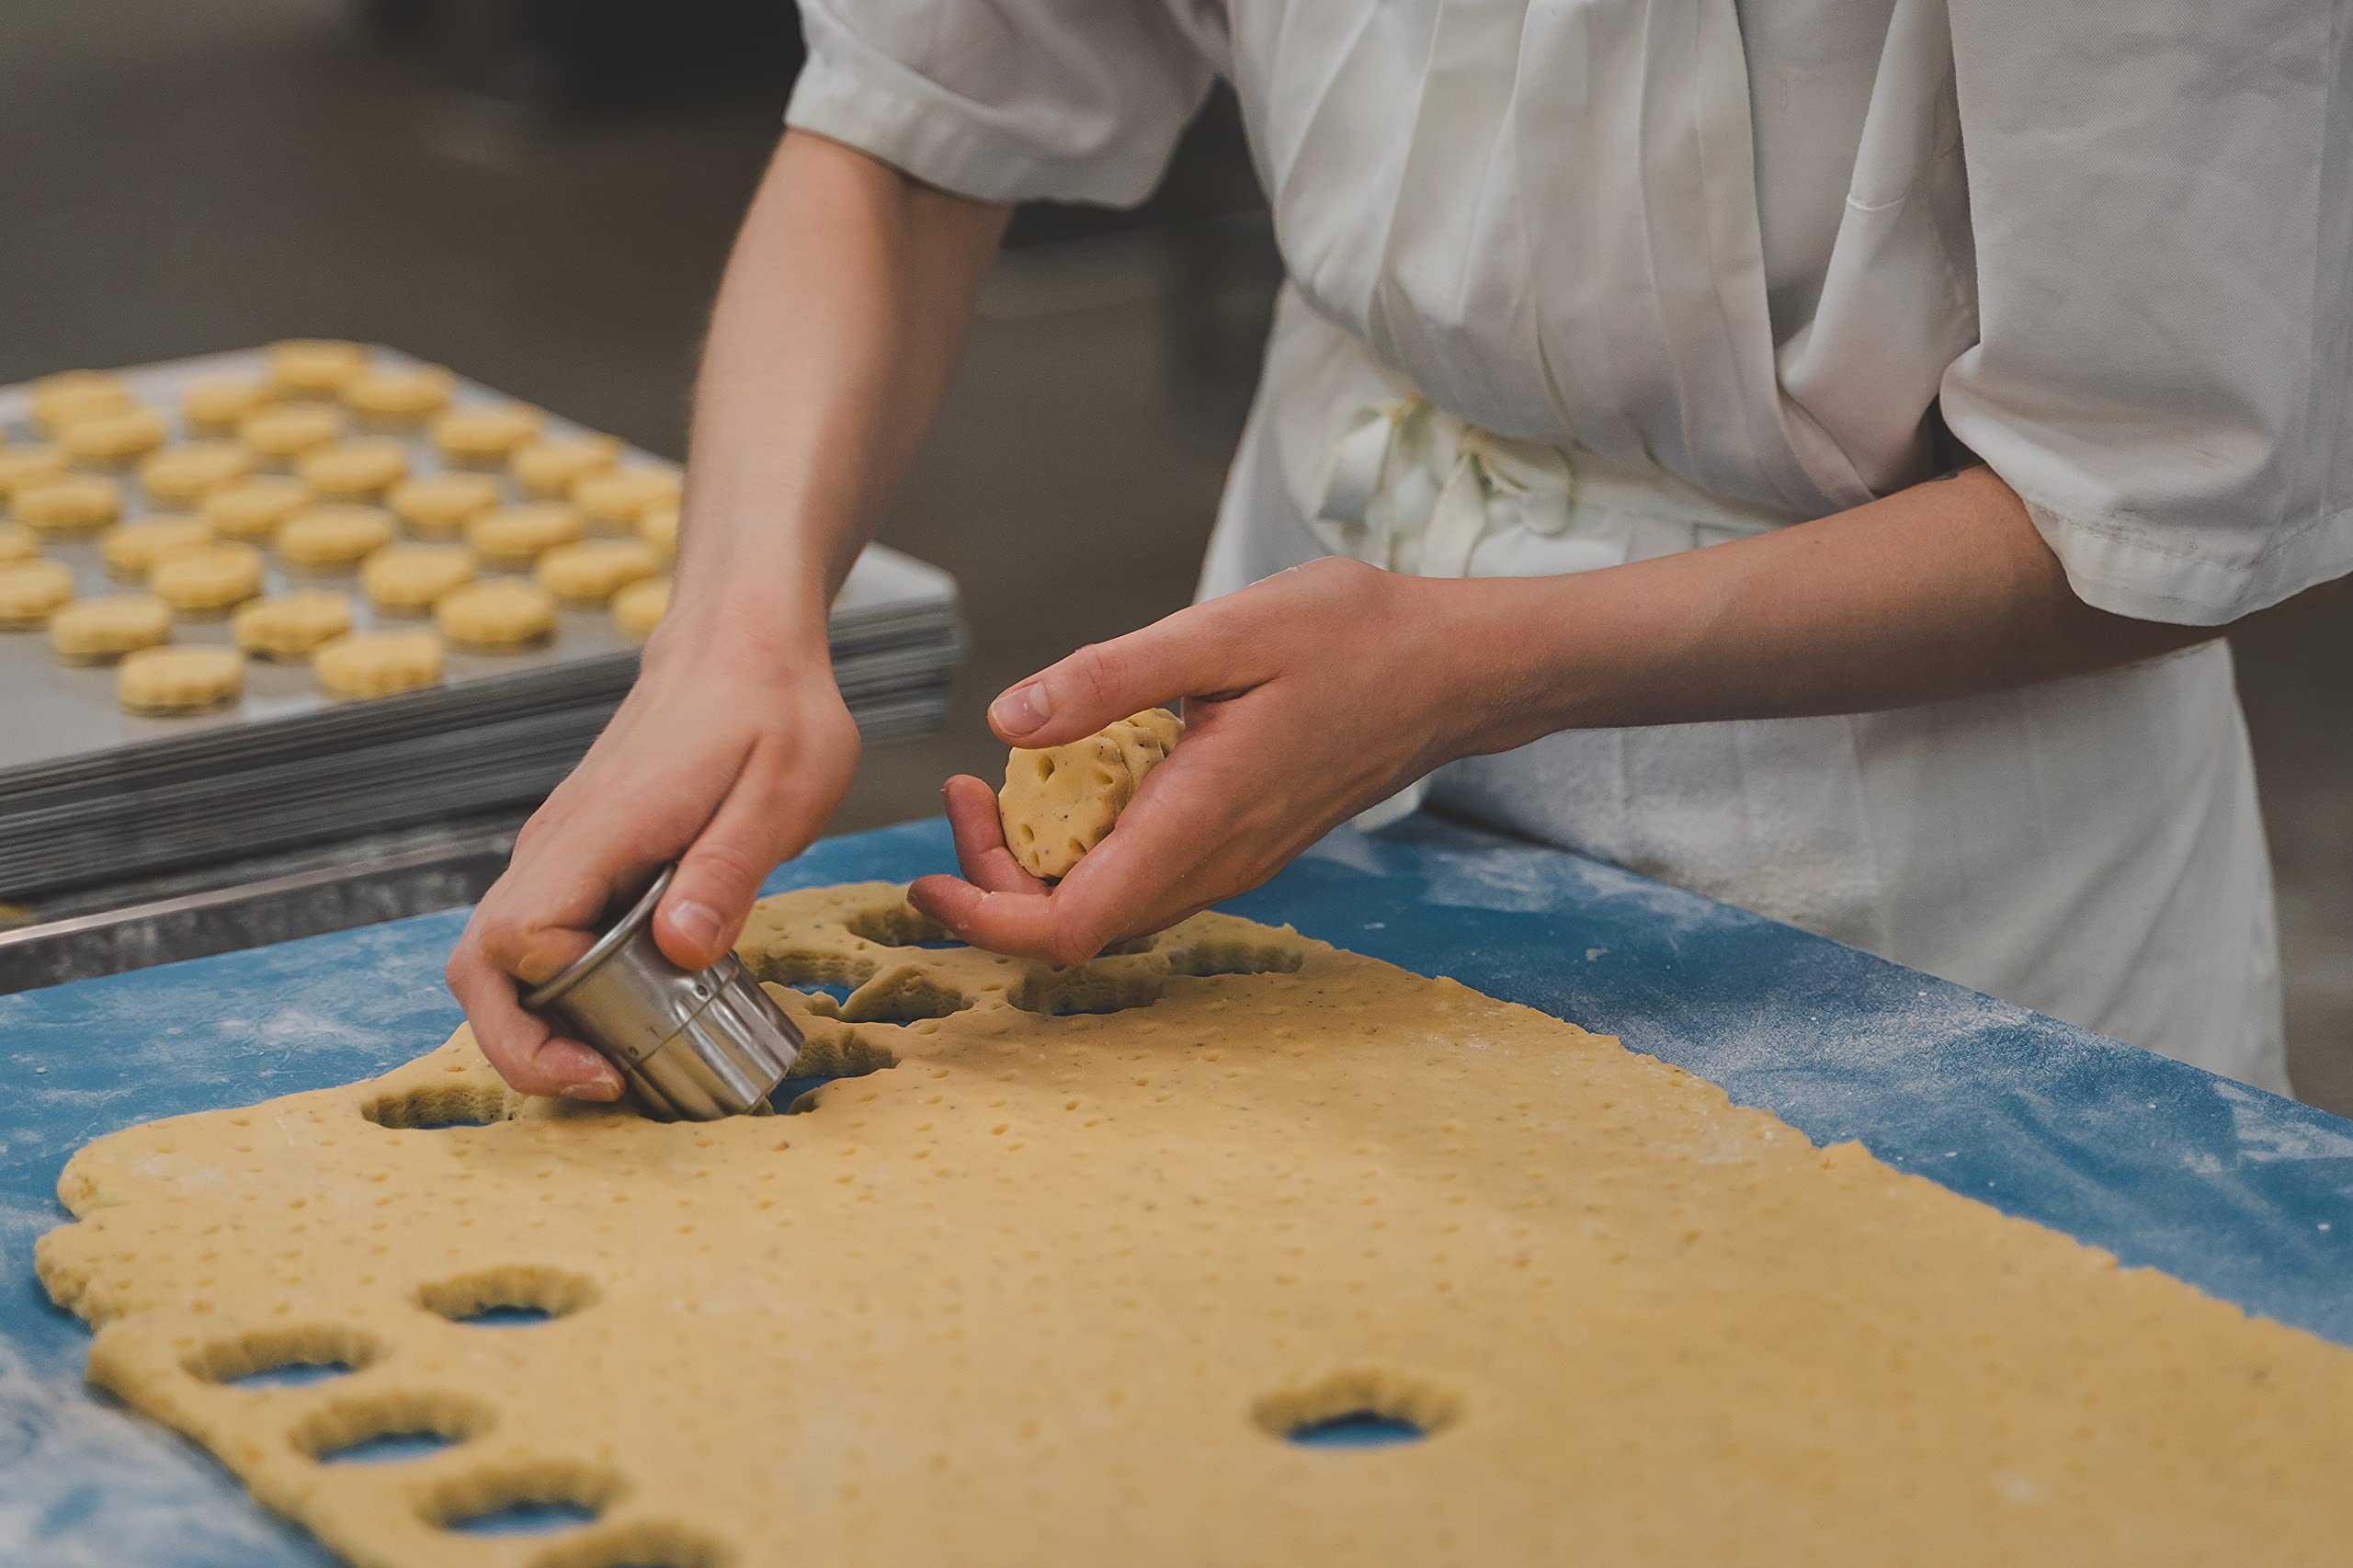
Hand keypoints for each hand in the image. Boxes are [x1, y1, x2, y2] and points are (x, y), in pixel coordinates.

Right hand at [445, 625, 859, 1098]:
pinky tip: (631, 1012)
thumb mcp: (781, 790)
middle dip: (519, 1047)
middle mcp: (556, 846)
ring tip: (616, 1066)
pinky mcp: (578, 859)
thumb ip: (727, 869)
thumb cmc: (770, 711)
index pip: (520, 940)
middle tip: (604, 1086)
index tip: (614, 1057)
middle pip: (478, 966)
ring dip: (535, 1026)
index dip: (548, 1014)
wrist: (740, 646)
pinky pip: (537, 939)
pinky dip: (560, 992)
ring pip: (496, 958)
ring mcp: (559, 852)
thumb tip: (677, 950)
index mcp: (599, 830)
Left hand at [908, 557, 1480, 962]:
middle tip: (971, 789)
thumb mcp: (1224, 632)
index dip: (984, 915)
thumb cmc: (1356, 639)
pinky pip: (1149, 873)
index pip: (1067, 926)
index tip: (931, 871)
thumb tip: (1008, 718)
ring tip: (1011, 778)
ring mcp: (1235, 860)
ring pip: (1112, 903)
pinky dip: (1095, 843)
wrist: (1456, 670)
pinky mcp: (1247, 843)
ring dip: (1043, 862)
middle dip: (999, 877)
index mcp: (1199, 821)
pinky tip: (1088, 772)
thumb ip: (1111, 678)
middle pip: (1076, 925)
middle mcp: (1215, 862)